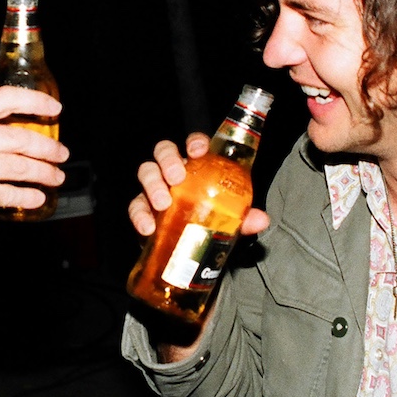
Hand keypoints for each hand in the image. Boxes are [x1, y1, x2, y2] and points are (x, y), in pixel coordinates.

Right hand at [0, 86, 67, 227]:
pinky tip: (37, 198)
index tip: (55, 109)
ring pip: (20, 168)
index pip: (6, 98)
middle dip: (48, 148)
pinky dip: (27, 197)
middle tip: (61, 154)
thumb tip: (21, 126)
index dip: (35, 101)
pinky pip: (9, 194)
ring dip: (44, 174)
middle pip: (21, 139)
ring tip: (55, 177)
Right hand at [127, 132, 269, 237]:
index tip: (198, 151)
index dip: (195, 143)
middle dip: (168, 160)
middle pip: (164, 151)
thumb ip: (243, 217)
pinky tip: (148, 228)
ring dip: (152, 184)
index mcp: (197, 169)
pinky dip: (139, 216)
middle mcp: (174, 173)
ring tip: (162, 203)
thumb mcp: (229, 220)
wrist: (189, 253)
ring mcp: (155, 189)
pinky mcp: (142, 210)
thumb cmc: (209, 223)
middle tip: (176, 178)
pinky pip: (135, 207)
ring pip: (147, 172)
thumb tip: (260, 220)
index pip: (195, 146)